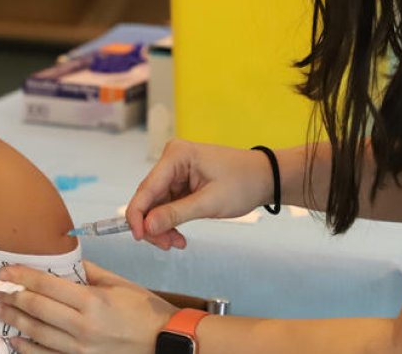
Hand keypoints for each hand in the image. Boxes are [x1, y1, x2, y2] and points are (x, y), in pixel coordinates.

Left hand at [0, 261, 175, 353]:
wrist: (165, 343)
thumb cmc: (145, 311)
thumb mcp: (119, 284)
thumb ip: (89, 272)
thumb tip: (64, 260)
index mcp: (93, 301)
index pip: (47, 285)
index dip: (22, 277)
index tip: (5, 271)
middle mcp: (83, 327)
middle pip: (37, 308)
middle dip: (12, 297)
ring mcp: (80, 350)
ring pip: (37, 333)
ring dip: (14, 320)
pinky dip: (27, 348)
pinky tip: (15, 340)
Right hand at [126, 140, 272, 249]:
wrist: (264, 178)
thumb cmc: (243, 183)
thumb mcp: (209, 203)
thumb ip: (175, 214)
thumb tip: (146, 226)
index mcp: (176, 156)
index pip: (146, 188)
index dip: (137, 215)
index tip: (139, 237)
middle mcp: (171, 161)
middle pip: (148, 199)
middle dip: (154, 225)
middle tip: (167, 245)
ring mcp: (175, 172)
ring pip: (155, 206)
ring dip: (162, 227)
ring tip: (177, 243)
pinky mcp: (180, 184)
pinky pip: (166, 207)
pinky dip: (170, 223)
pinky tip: (179, 236)